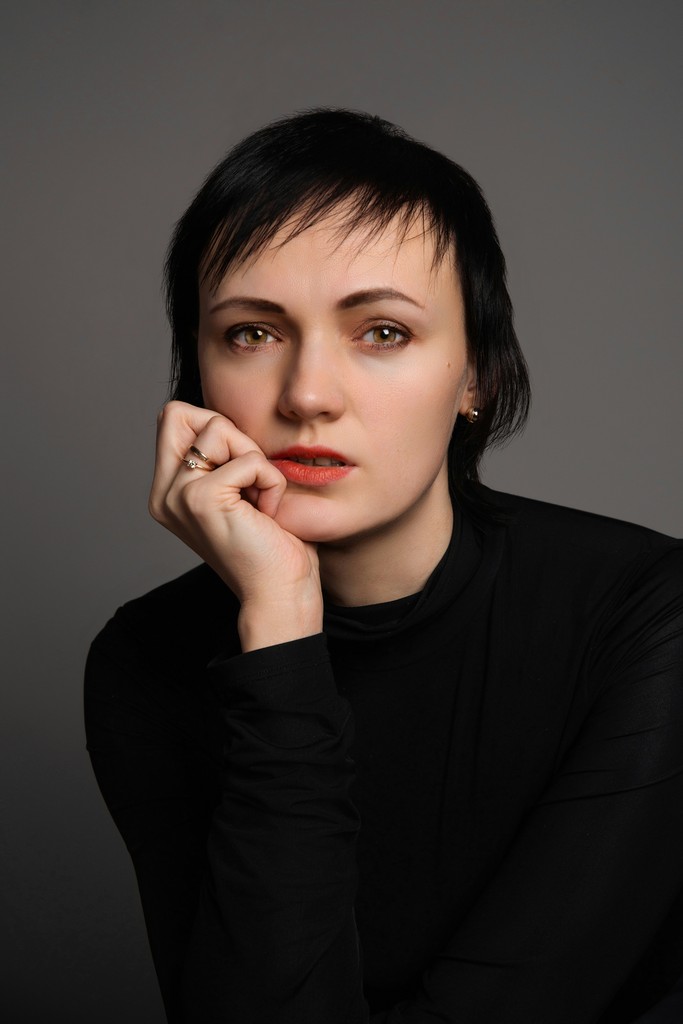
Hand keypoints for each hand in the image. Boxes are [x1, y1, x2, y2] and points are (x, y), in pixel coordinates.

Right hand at [149, 401, 322, 649]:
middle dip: (229, 434)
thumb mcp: (241, 490)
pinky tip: (267, 515)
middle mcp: (164, 493)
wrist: (280, 595)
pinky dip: (270, 482)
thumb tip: (220, 417)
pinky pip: (249, 460)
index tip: (239, 472)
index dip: (215, 428)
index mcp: (168, 491)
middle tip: (249, 480)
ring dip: (255, 460)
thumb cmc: (272, 546)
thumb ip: (223, 457)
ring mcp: (177, 495)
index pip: (173, 417)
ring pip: (219, 427)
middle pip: (182, 411)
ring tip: (258, 501)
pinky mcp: (201, 499)